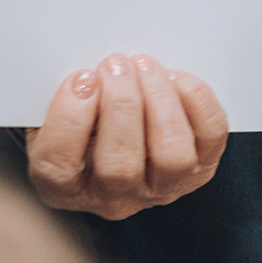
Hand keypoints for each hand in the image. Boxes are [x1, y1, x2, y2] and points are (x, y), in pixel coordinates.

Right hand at [24, 53, 228, 219]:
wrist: (119, 132)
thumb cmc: (82, 120)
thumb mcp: (52, 113)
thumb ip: (56, 99)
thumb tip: (77, 74)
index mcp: (65, 187)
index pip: (58, 167)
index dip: (70, 120)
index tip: (81, 79)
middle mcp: (115, 198)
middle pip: (120, 167)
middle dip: (120, 106)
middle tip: (115, 65)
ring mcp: (163, 187)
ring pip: (171, 157)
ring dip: (159, 102)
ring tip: (144, 67)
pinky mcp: (201, 167)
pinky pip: (210, 136)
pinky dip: (197, 102)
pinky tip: (174, 78)